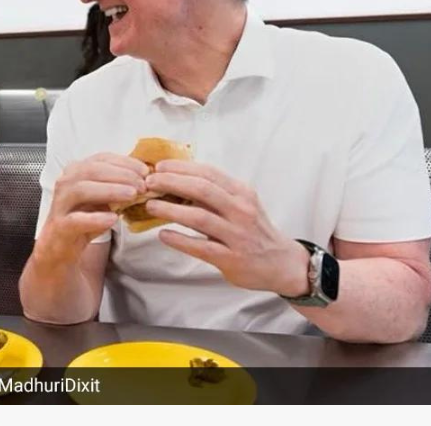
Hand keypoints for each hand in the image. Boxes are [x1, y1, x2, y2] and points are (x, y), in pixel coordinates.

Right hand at [39, 153, 150, 261]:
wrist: (61, 245)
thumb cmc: (84, 218)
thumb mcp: (103, 199)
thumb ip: (119, 187)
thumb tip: (146, 180)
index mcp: (77, 171)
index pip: (102, 159)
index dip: (125, 162)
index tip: (145, 171)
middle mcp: (66, 183)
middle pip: (92, 170)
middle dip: (120, 175)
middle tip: (142, 185)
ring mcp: (61, 204)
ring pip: (81, 190)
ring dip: (109, 190)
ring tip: (132, 195)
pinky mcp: (60, 225)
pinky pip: (76, 219)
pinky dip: (95, 218)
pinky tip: (113, 219)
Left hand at [143, 160, 309, 296]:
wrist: (281, 263)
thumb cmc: (254, 230)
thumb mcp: (241, 204)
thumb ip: (215, 194)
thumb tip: (176, 180)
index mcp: (242, 193)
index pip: (208, 173)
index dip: (181, 167)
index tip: (159, 166)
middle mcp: (241, 210)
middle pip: (202, 190)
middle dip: (172, 183)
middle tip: (149, 183)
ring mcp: (237, 235)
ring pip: (199, 217)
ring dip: (170, 210)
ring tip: (150, 206)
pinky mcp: (232, 258)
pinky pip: (201, 247)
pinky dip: (179, 240)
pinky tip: (163, 235)